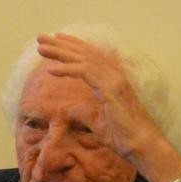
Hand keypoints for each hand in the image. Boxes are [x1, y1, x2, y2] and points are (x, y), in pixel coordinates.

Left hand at [35, 32, 161, 160]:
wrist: (140, 144)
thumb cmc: (123, 135)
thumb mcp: (97, 122)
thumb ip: (84, 112)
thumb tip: (70, 109)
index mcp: (111, 80)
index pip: (89, 57)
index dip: (72, 47)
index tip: (54, 40)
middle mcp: (113, 75)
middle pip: (84, 53)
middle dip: (61, 44)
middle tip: (40, 37)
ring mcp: (113, 80)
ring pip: (83, 59)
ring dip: (60, 52)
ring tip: (41, 47)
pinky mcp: (110, 89)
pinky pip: (85, 73)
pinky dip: (67, 69)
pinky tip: (51, 70)